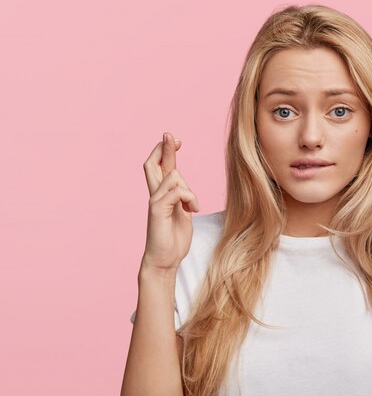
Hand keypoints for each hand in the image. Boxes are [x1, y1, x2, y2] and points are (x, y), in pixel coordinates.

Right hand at [141, 132, 199, 276]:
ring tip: (194, 206)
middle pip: (153, 164)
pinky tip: (194, 210)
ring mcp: (155, 202)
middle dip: (163, 148)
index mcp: (163, 195)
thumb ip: (183, 198)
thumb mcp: (183, 214)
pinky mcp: (157, 211)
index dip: (166, 152)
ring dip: (189, 188)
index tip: (176, 140)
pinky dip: (190, 197)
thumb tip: (187, 188)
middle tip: (170, 134)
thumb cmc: (174, 239)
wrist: (165, 261)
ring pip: (172, 176)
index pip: (160, 167)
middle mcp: (155, 196)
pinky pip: (176, 191)